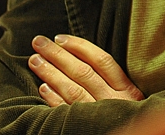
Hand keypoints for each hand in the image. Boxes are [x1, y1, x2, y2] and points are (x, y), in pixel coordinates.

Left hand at [28, 34, 143, 105]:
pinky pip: (66, 112)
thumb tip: (81, 57)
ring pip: (72, 90)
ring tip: (34, 61)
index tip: (60, 38)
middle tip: (39, 42)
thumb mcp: (130, 97)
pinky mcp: (85, 129)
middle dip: (58, 55)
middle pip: (83, 72)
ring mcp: (98, 115)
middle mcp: (113, 101)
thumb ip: (113, 81)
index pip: (102, 60)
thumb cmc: (129, 115)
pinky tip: (42, 88)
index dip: (79, 47)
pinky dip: (53, 99)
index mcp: (127, 90)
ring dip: (51, 73)